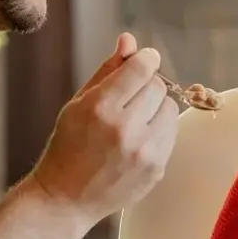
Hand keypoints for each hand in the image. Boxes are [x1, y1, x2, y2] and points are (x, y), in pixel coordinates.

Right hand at [29, 32, 179, 224]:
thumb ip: (108, 71)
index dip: (146, 59)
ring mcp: (144, 152)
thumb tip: (129, 40)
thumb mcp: (79, 103)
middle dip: (146, 86)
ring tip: (134, 120)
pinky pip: (172, 133)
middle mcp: (125, 129)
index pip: (142, 68)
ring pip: (170, 108)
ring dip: (156, 108)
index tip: (144, 61)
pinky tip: (138, 139)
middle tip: (130, 98)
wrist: (65, 198)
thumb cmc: (68, 145)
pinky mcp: (156, 169)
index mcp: (101, 108)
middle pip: (158, 86)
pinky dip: (159, 130)